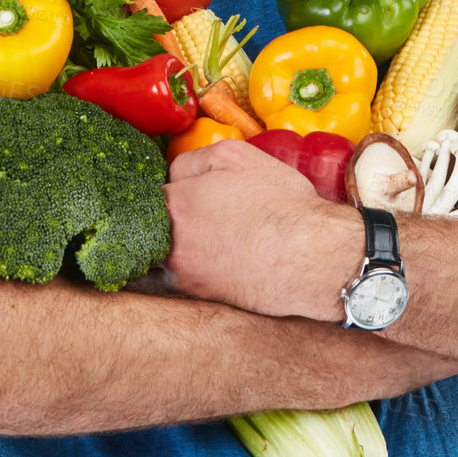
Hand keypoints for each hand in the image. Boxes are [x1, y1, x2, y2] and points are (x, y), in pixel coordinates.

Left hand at [163, 139, 360, 320]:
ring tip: (205, 241)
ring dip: (172, 250)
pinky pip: (182, 282)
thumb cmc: (279, 205)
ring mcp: (184, 277)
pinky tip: (216, 261)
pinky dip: (191, 271)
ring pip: (160, 260)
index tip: (178, 194)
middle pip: (147, 232)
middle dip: (161, 224)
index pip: (145, 196)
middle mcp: (170, 246)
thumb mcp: (235, 157)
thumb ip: (191, 160)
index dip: (165, 192)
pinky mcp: (203, 299)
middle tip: (189, 218)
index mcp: (174, 205)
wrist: (312, 258)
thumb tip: (172, 175)